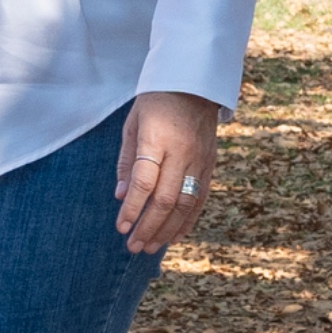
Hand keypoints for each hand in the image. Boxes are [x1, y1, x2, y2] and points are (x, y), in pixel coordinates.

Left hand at [115, 91, 220, 253]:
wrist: (194, 85)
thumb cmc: (155, 103)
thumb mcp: (132, 125)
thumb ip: (127, 162)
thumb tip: (121, 196)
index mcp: (157, 140)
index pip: (144, 182)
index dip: (132, 208)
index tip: (120, 227)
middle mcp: (182, 153)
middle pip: (165, 199)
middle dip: (148, 226)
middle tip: (133, 246)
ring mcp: (200, 161)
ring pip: (185, 204)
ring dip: (166, 229)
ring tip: (150, 247)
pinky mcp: (211, 166)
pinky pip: (200, 199)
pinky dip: (187, 220)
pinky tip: (174, 235)